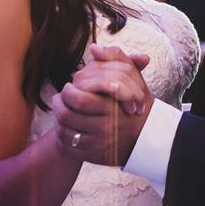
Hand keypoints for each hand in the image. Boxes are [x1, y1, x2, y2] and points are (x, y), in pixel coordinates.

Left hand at [54, 45, 153, 166]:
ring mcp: (98, 145)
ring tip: (61, 107)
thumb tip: (94, 49)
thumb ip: (116, 59)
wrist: (146, 139)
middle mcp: (106, 129)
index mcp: (113, 108)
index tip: (71, 85)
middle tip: (61, 96)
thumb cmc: (135, 104)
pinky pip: (68, 145)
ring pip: (64, 130)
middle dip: (59, 104)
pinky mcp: (92, 157)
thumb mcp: (133, 79)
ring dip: (58, 117)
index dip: (69, 90)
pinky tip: (66, 124)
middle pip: (67, 115)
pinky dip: (63, 133)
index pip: (78, 99)